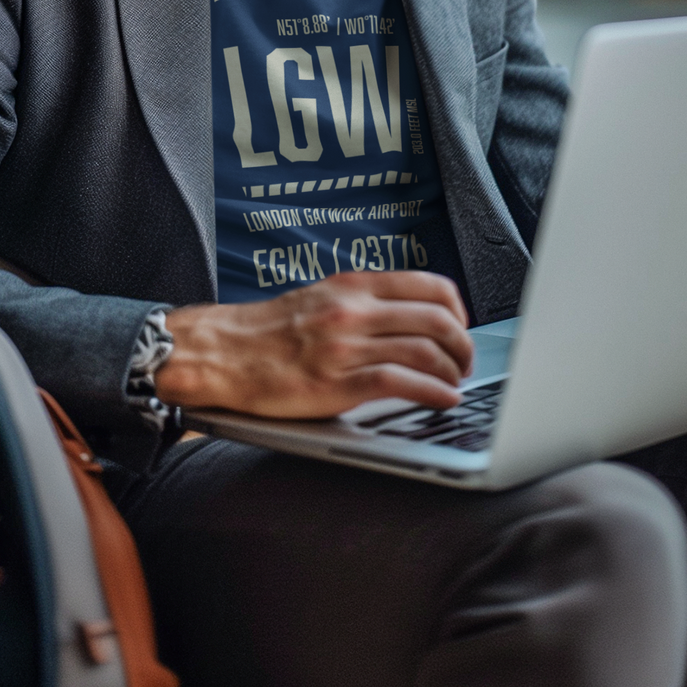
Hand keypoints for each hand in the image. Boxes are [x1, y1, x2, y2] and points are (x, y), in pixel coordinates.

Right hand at [156, 271, 471, 418]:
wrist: (221, 352)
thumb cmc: (269, 331)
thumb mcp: (321, 297)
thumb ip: (364, 303)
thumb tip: (409, 318)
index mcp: (353, 286)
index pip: (430, 286)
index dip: (458, 311)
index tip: (461, 328)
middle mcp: (354, 310)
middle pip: (436, 319)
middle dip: (464, 346)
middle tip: (465, 364)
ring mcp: (346, 347)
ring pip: (425, 351)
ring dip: (453, 373)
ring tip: (456, 385)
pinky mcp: (336, 383)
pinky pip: (400, 384)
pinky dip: (433, 393)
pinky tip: (444, 400)